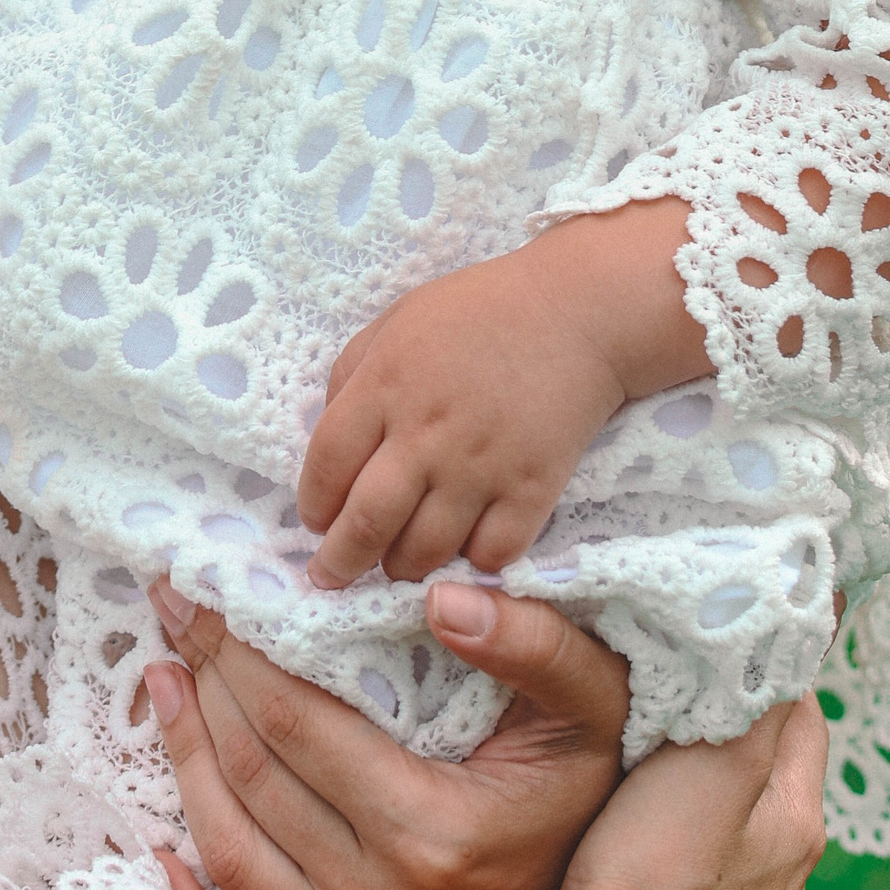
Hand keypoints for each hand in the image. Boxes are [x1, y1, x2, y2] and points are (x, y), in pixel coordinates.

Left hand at [86, 649, 824, 889]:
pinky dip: (189, 841)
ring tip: (167, 675)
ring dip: (185, 746)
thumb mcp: (592, 710)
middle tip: (175, 608)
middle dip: (205, 674)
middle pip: (255, 768)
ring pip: (229, 835)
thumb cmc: (589, 797)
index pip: (300, 720)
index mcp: (436, 835)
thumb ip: (539, 647)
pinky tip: (168, 786)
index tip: (206, 589)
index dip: (240, 647)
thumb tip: (447, 600)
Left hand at [299, 196, 705, 586]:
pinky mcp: (533, 488)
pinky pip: (491, 553)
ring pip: (425, 549)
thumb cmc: (478, 311)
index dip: (313, 503)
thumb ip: (353, 374)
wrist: (576, 312)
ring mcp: (482, 465)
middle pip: (368, 521)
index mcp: (385, 384)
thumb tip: (332, 437)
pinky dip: (469, 565)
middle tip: (330, 577)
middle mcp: (427, 433)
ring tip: (394, 565)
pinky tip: (460, 554)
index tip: (314, 522)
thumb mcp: (396, 322)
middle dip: (340, 561)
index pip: (327, 464)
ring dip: (401, 568)